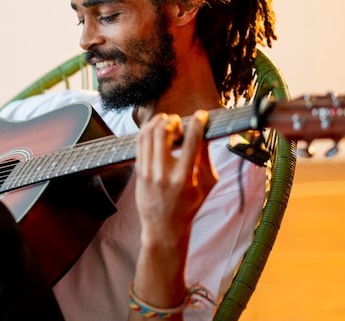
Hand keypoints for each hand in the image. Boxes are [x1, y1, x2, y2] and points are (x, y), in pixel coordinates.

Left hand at [135, 110, 217, 244]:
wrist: (164, 228)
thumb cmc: (188, 207)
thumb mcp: (206, 185)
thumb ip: (206, 158)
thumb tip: (205, 134)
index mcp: (184, 177)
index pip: (191, 142)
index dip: (197, 123)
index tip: (201, 116)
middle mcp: (163, 173)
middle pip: (162, 133)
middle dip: (172, 120)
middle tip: (179, 121)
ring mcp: (147, 172)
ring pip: (147, 135)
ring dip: (157, 122)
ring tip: (167, 122)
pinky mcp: (138, 171)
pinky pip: (139, 144)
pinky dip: (147, 131)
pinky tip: (155, 130)